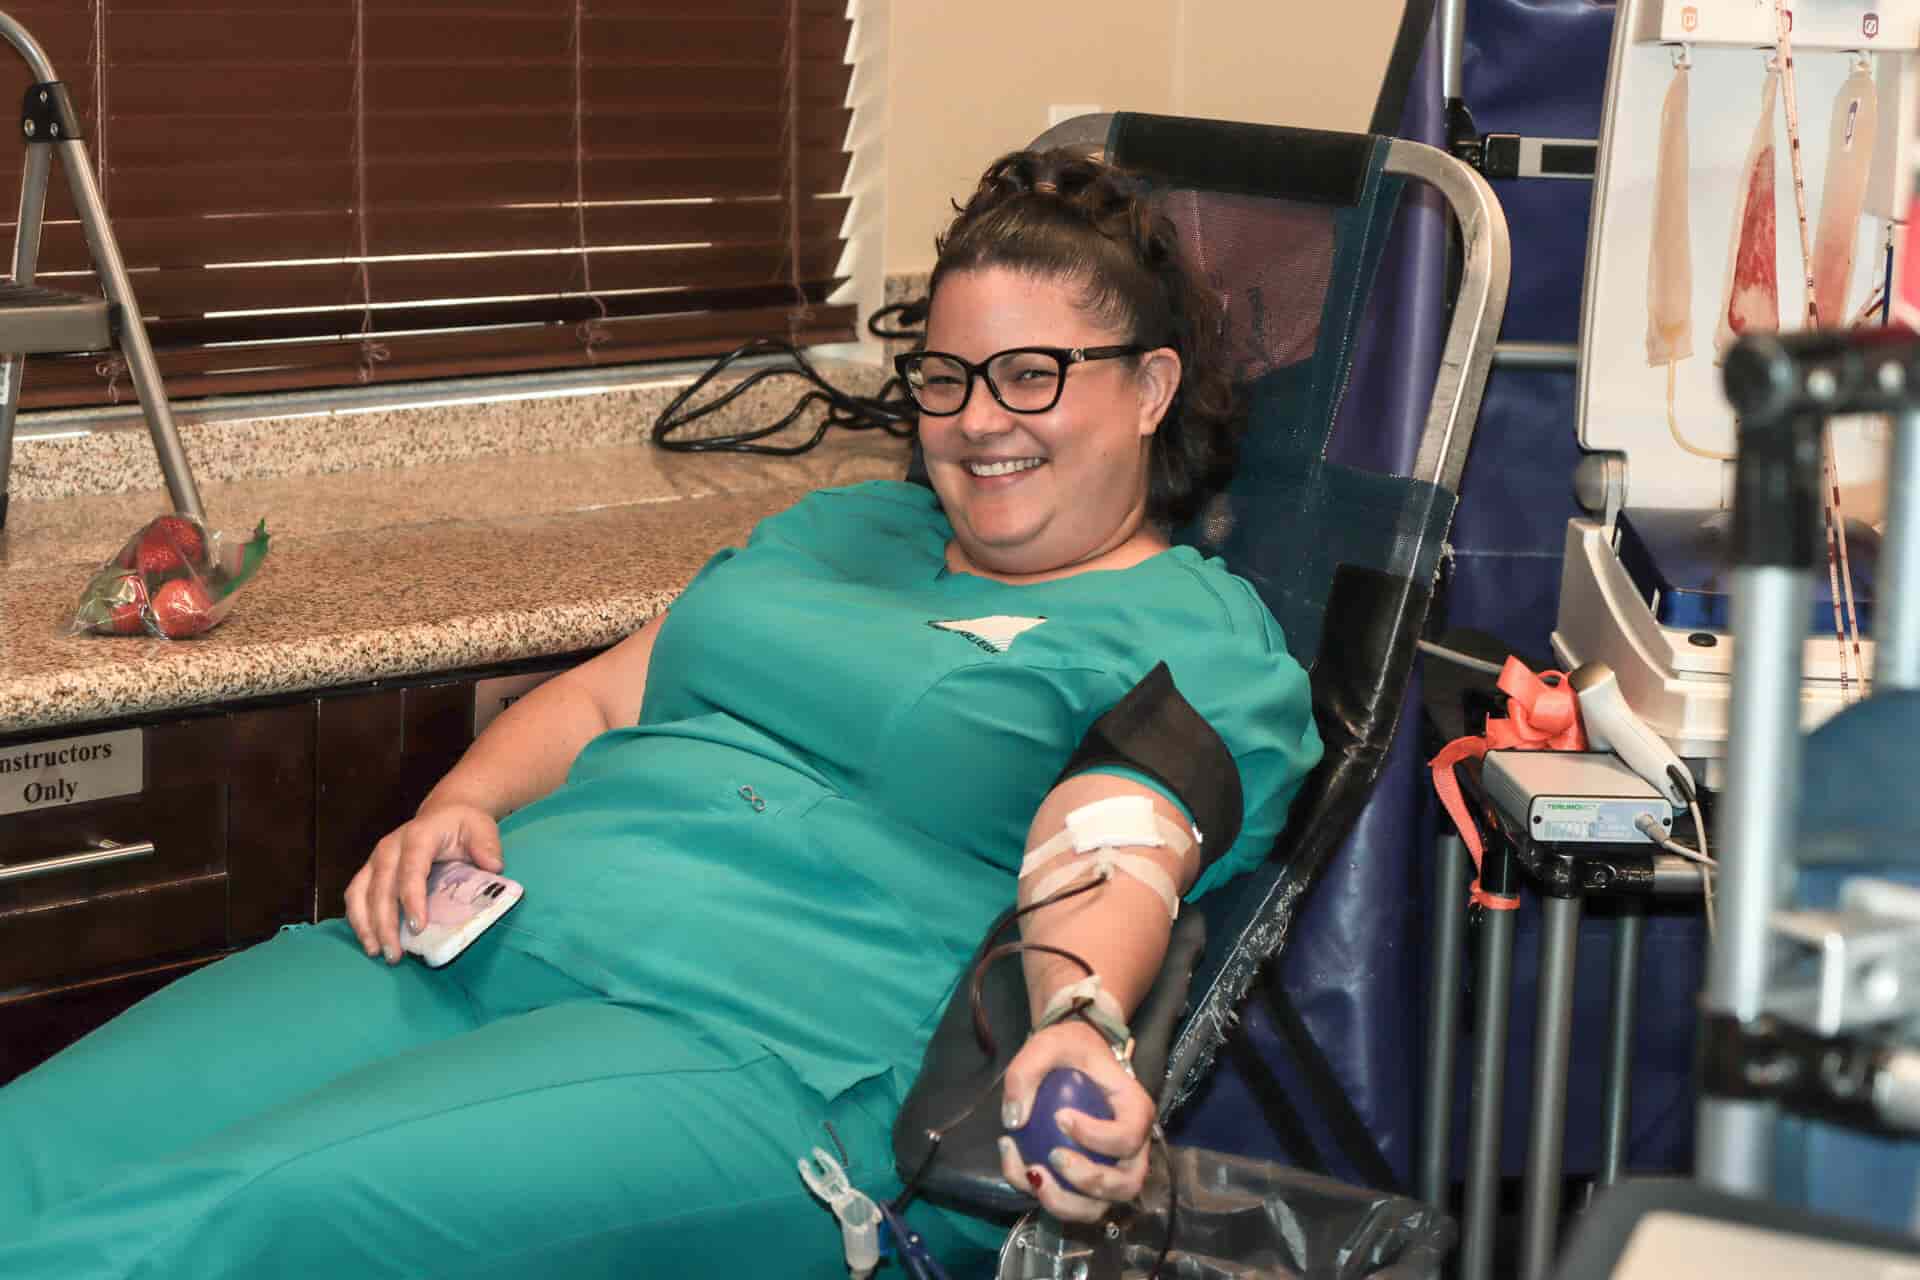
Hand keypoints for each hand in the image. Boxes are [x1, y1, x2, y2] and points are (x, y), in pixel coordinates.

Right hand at [343, 802, 502, 964]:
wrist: (444, 814)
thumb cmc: (463, 825)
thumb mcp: (481, 827)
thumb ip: (486, 846)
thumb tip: (493, 867)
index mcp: (418, 836)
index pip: (411, 869)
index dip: (412, 899)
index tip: (418, 927)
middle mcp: (390, 847)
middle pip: (381, 888)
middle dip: (385, 924)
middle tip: (395, 954)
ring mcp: (375, 859)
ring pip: (360, 893)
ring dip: (366, 925)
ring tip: (376, 952)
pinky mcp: (369, 870)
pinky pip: (354, 895)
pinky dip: (357, 919)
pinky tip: (368, 940)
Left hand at [997, 1019, 1153, 1220]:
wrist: (1071, 1058)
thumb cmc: (1070, 1049)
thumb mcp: (1049, 1043)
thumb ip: (1027, 1072)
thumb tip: (1014, 1121)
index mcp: (1135, 1110)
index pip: (1129, 1135)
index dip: (1098, 1137)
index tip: (1060, 1116)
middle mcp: (1132, 1148)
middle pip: (1125, 1184)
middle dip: (1087, 1181)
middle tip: (1053, 1156)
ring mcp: (1112, 1170)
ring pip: (1099, 1207)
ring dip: (1064, 1202)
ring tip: (1031, 1174)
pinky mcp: (1087, 1183)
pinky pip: (1070, 1202)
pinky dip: (1041, 1194)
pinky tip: (1016, 1164)